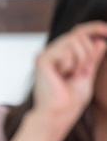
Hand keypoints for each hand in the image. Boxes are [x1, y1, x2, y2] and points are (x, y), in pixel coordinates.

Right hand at [33, 21, 106, 138]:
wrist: (60, 113)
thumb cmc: (71, 101)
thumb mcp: (88, 74)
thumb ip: (92, 58)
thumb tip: (100, 41)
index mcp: (62, 55)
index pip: (78, 32)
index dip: (94, 27)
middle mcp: (52, 52)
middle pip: (78, 34)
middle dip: (88, 52)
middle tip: (84, 72)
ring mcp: (46, 55)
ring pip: (74, 40)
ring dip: (81, 59)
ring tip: (73, 75)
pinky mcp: (42, 60)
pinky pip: (66, 51)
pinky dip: (71, 64)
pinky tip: (62, 75)